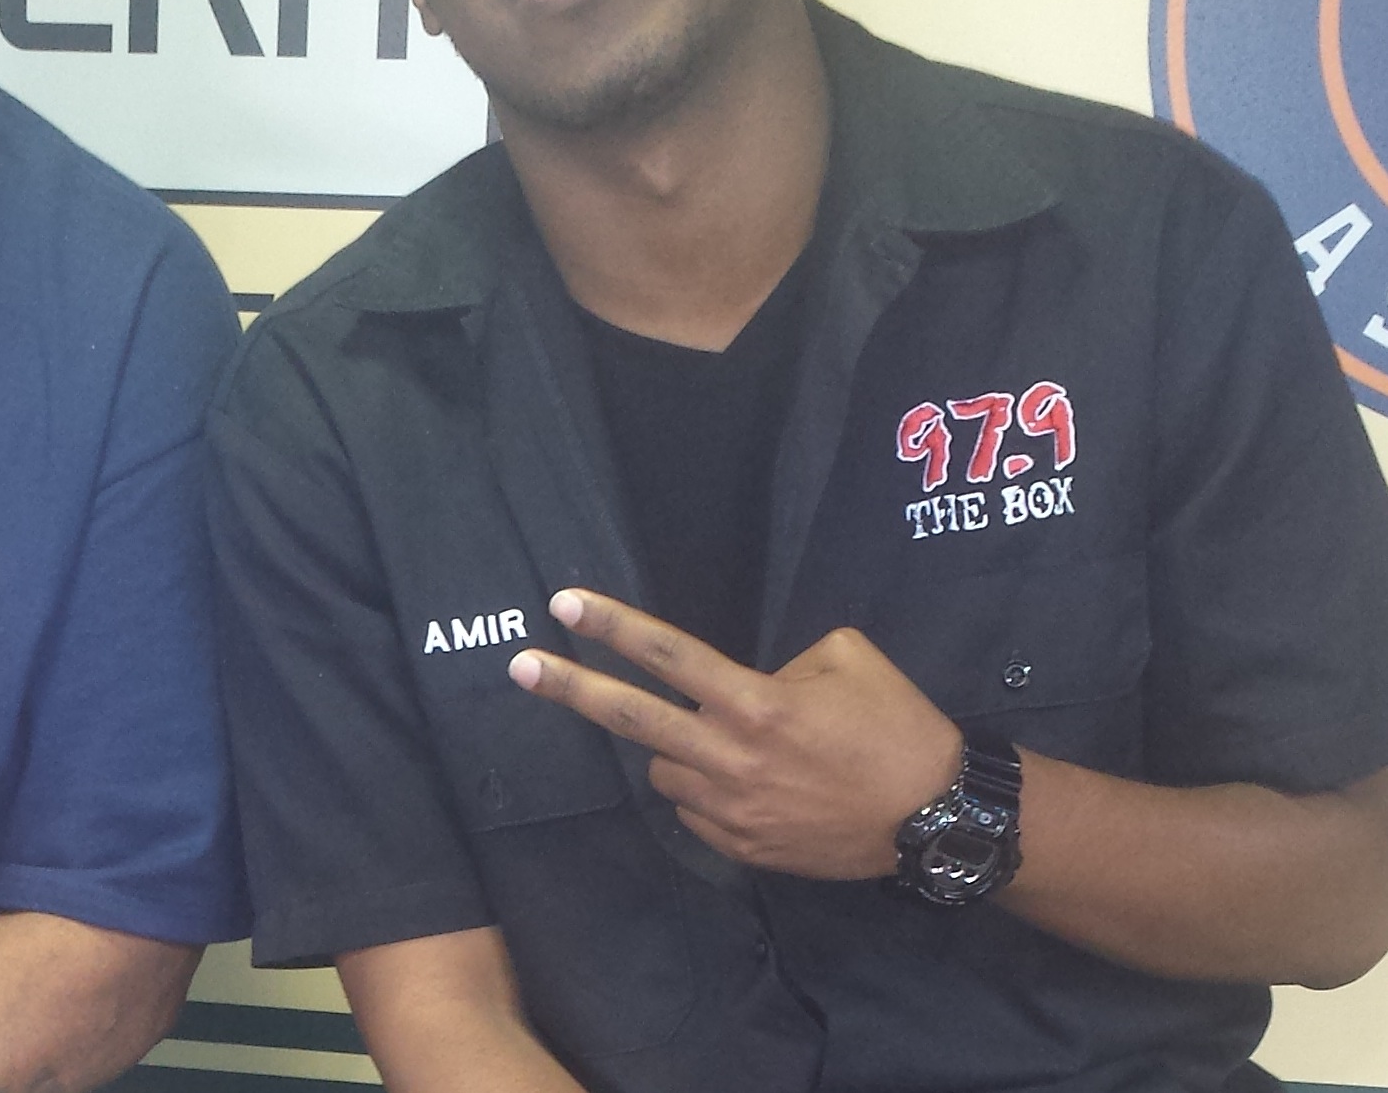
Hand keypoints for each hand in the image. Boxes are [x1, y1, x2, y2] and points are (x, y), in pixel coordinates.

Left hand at [508, 589, 962, 879]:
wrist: (936, 816)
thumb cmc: (897, 726)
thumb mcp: (848, 659)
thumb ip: (781, 661)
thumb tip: (744, 682)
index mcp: (756, 703)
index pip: (668, 657)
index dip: (613, 628)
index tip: (564, 605)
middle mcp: (732, 757)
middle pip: (633, 719)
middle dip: (570, 689)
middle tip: (519, 666)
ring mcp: (733, 810)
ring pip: (665, 769)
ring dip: (676, 749)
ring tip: (727, 743)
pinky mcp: (744, 849)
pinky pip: (695, 811)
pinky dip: (706, 791)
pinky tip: (751, 784)